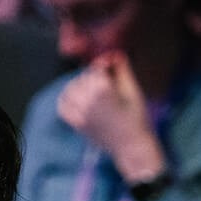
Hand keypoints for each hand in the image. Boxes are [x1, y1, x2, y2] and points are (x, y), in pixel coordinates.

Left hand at [57, 52, 166, 182]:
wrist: (131, 147)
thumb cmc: (137, 118)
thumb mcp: (133, 91)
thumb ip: (122, 70)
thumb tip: (114, 53)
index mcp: (103, 90)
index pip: (95, 68)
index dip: (103, 64)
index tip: (111, 65)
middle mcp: (88, 100)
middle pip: (83, 78)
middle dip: (93, 76)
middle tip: (106, 81)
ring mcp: (80, 113)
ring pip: (71, 89)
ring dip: (79, 85)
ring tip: (92, 89)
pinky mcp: (76, 124)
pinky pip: (62, 107)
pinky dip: (65, 100)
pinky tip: (75, 98)